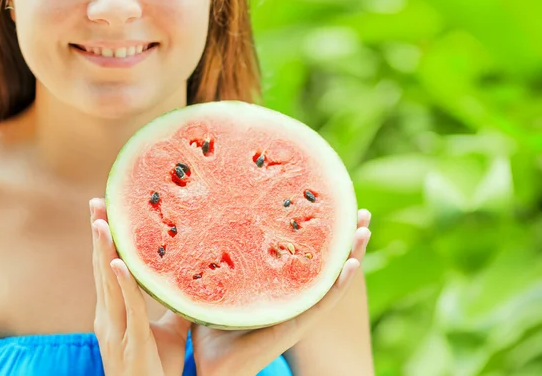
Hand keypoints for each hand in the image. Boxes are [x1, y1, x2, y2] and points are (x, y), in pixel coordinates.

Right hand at [90, 198, 190, 375]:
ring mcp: (115, 330)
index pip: (107, 269)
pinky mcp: (130, 342)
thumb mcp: (171, 331)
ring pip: (108, 284)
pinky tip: (118, 263)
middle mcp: (108, 317)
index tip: (104, 212)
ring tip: (101, 222)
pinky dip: (122, 284)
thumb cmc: (158, 369)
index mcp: (115, 312)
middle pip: (101, 269)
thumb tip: (191, 281)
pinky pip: (127, 308)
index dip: (105, 241)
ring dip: (104, 251)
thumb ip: (177, 306)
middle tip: (97, 202)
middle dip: (99, 236)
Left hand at [190, 209, 372, 375]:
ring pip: (332, 279)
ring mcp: (298, 312)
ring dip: (352, 255)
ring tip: (365, 230)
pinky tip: (351, 264)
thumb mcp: (216, 289)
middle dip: (345, 237)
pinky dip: (339, 283)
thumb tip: (201, 232)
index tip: (332, 207)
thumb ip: (215, 266)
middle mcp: (295, 298)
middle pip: (326, 263)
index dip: (321, 234)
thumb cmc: (213, 332)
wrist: (214, 369)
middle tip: (361, 212)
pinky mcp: (296, 325)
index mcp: (279, 289)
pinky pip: (323, 302)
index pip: (306, 256)